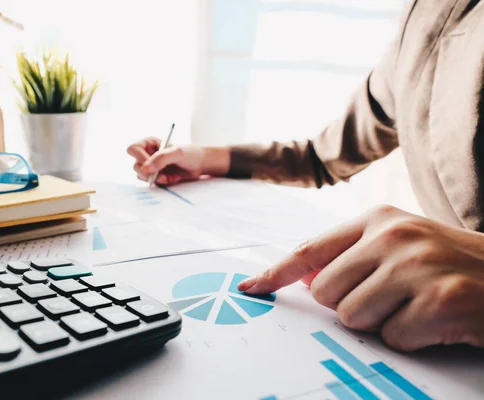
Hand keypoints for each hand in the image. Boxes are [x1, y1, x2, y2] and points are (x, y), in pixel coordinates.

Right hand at [126, 137, 229, 184]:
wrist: (200, 164)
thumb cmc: (190, 153)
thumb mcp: (177, 153)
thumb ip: (161, 159)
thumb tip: (145, 169)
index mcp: (149, 143)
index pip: (133, 149)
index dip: (140, 158)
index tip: (151, 165)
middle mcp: (147, 154)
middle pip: (135, 165)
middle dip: (149, 173)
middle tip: (162, 175)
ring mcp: (151, 166)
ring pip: (141, 176)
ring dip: (156, 178)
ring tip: (170, 176)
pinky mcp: (156, 176)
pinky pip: (151, 182)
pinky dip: (162, 182)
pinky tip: (173, 178)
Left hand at [238, 205, 483, 350]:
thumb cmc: (449, 265)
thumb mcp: (400, 245)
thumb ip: (351, 256)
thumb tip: (300, 277)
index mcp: (378, 219)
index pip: (310, 249)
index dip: (276, 271)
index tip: (251, 287)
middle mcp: (393, 235)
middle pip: (324, 292)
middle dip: (350, 305)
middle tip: (391, 297)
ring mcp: (416, 265)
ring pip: (351, 317)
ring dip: (380, 323)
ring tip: (415, 306)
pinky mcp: (439, 300)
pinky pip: (391, 338)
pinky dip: (411, 339)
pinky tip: (436, 320)